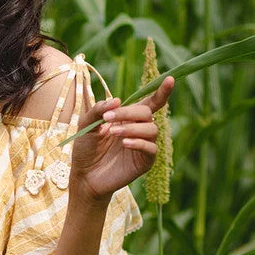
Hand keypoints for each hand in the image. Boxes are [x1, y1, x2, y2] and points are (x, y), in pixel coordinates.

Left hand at [70, 76, 174, 202]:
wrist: (84, 175)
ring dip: (132, 128)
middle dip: (128, 112)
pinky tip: (125, 143)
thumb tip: (116, 100)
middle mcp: (139, 129)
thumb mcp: (86, 125)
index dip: (161, 92)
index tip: (170, 79)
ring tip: (113, 133)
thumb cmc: (86, 149)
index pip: (150, 102)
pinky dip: (139, 143)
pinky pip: (151, 148)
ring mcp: (144, 145)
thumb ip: (98, 110)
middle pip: (147, 112)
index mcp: (129, 118)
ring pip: (151, 129)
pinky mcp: (144, 161)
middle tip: (108, 119)